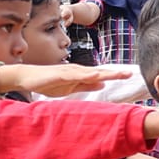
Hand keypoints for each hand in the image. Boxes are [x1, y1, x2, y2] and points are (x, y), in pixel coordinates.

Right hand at [3, 64, 127, 97]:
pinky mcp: (59, 74)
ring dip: (104, 73)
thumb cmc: (49, 82)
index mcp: (81, 75)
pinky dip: (85, 75)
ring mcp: (69, 72)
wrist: (27, 77)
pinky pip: (74, 75)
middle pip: (99, 72)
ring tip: (118, 74)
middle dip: (114, 73)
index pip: (101, 75)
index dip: (115, 75)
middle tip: (130, 73)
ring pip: (90, 72)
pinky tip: (95, 75)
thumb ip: (86, 85)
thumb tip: (103, 83)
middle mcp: (77, 71)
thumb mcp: (70, 87)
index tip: (129, 75)